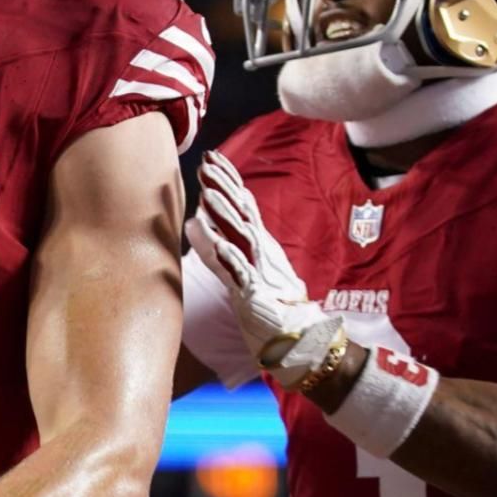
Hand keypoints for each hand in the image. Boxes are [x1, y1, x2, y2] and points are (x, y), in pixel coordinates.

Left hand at [191, 151, 344, 389]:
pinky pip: (242, 272)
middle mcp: (263, 252)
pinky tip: (217, 240)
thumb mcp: (243, 273)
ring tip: (207, 193)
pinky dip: (229, 256)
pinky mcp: (256, 293)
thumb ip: (219, 251)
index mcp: (261, 246)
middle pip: (244, 212)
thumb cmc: (271, 306)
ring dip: (225, 213)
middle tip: (206, 162)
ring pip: (243, 235)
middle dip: (225, 186)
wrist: (302, 338)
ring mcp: (261, 270)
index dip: (230, 180)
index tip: (213, 158)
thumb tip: (195, 225)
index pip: (244, 205)